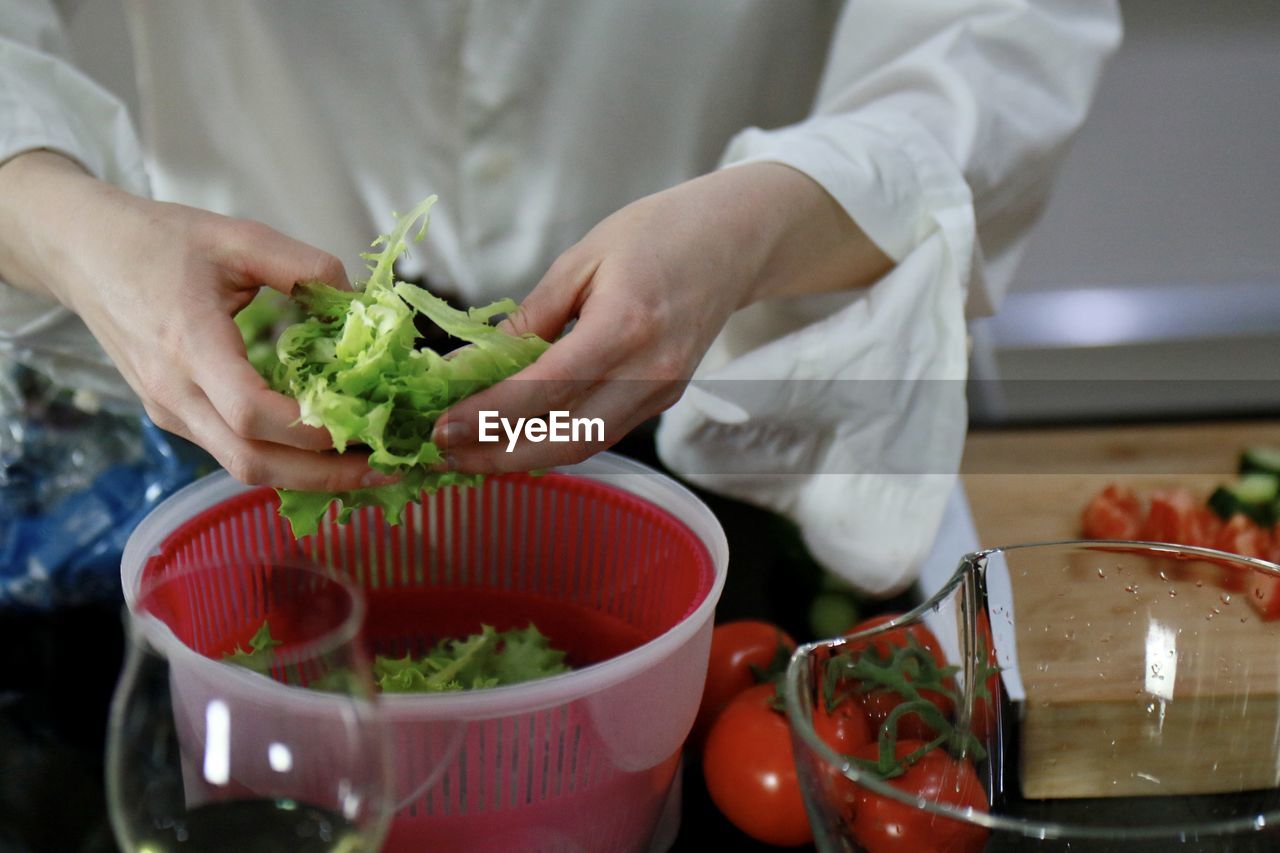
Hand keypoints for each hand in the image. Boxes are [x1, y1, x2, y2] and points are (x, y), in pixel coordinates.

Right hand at [0, 151, 395, 490]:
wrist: (83, 253)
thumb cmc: (158, 240)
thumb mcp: (236, 236)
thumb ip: (301, 265)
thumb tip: (361, 300)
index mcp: (188, 344)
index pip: (249, 412)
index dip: (309, 427)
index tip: (365, 421)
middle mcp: (175, 392)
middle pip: (251, 461)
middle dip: (324, 475)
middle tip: (387, 468)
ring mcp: (170, 411)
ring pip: (242, 466)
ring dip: (308, 476)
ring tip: (368, 466)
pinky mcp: (173, 415)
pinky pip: (231, 452)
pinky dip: (283, 460)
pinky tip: (325, 450)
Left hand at [431, 162, 892, 472]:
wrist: (735, 240)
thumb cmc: (657, 233)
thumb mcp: (581, 259)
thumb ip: (529, 319)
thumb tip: (472, 365)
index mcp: (624, 326)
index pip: (544, 391)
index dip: (487, 416)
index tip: (440, 428)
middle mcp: (647, 371)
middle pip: (564, 439)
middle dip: (497, 456)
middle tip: (444, 455)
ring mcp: (661, 392)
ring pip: (583, 447)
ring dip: (522, 459)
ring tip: (470, 454)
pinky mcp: (664, 399)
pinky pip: (601, 434)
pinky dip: (554, 443)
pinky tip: (515, 437)